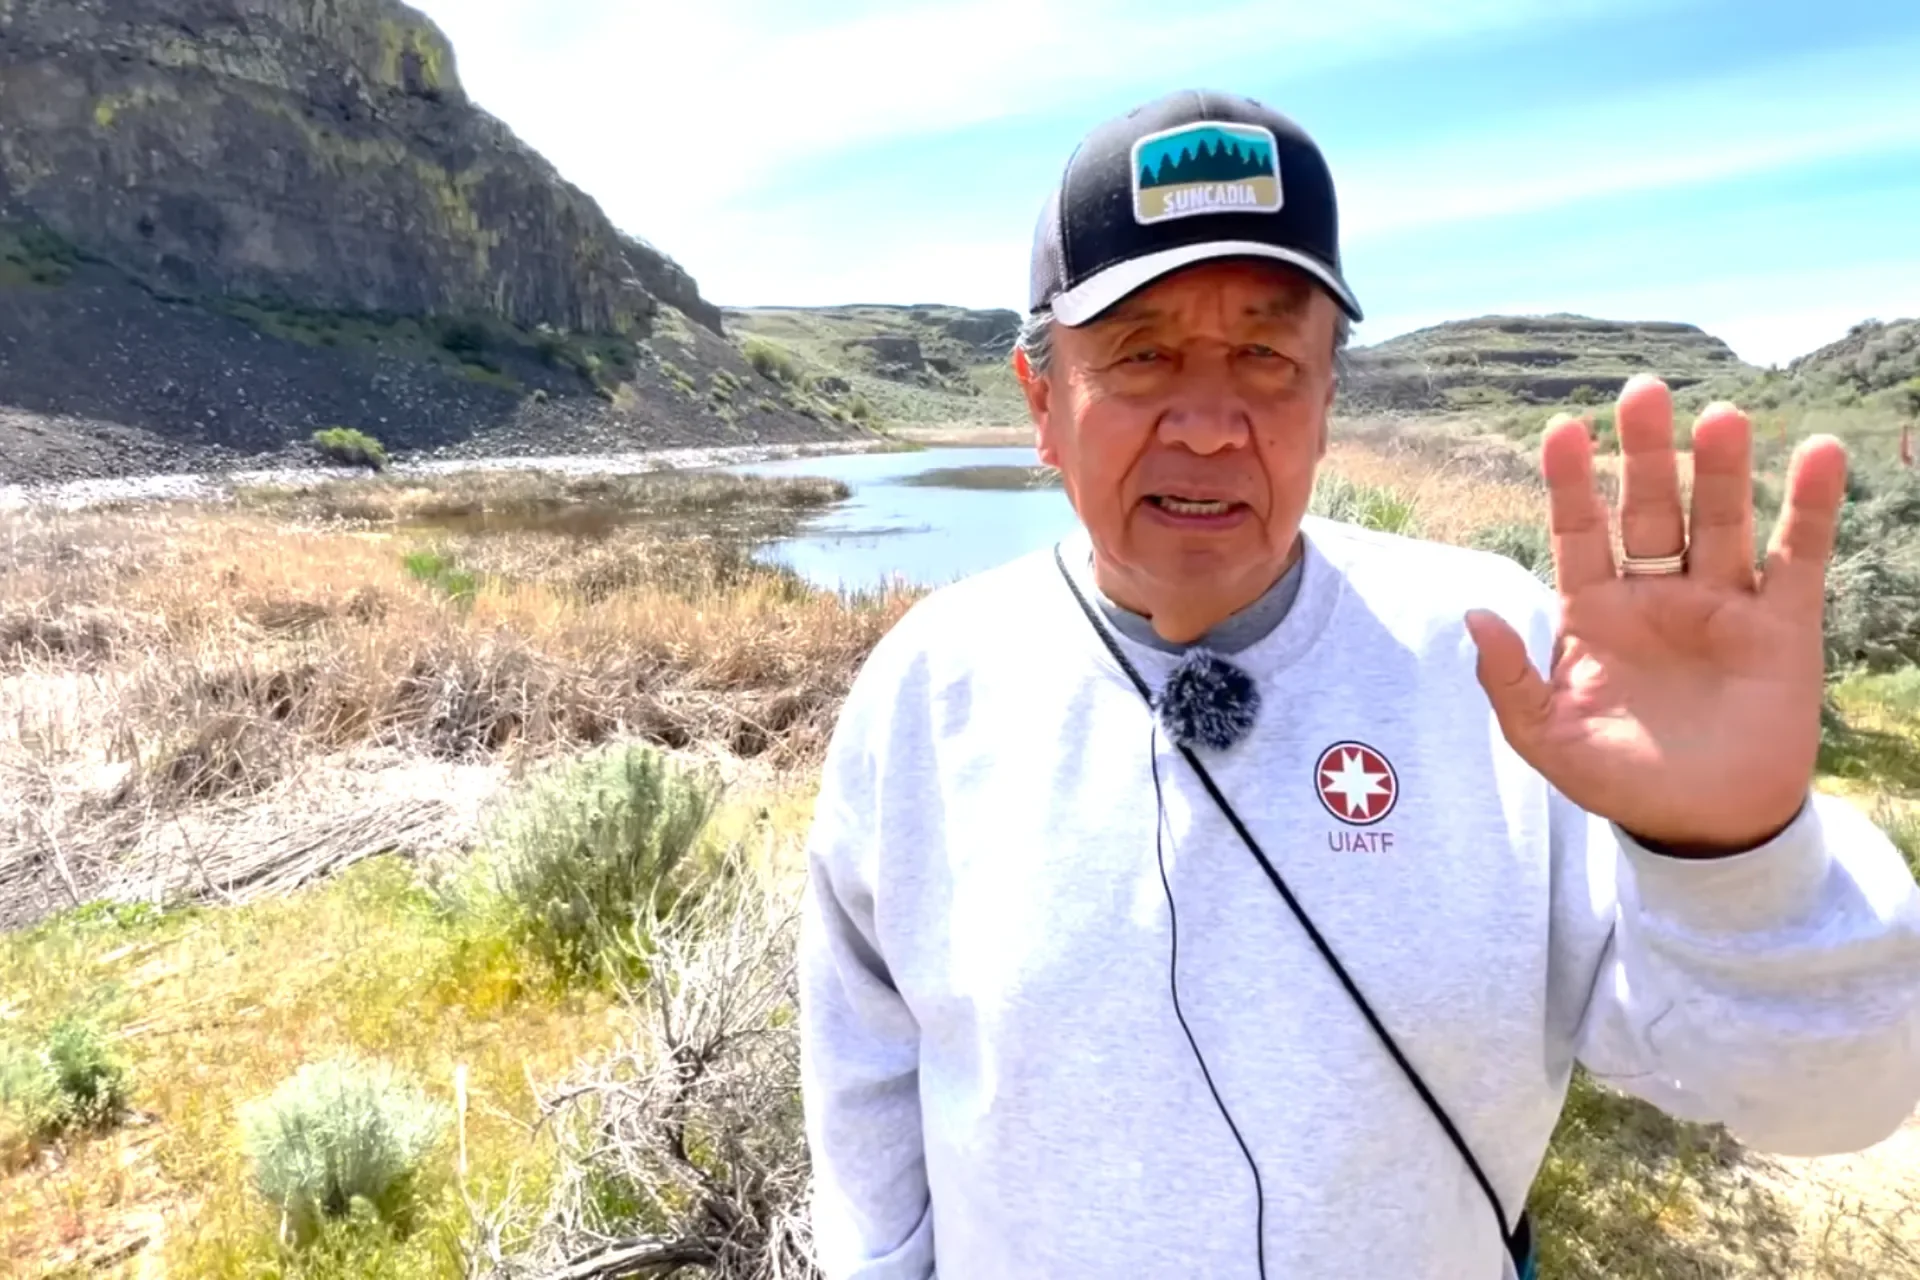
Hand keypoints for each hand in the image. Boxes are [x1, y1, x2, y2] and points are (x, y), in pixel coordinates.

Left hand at [1464, 374, 1844, 851]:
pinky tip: (1820, 451)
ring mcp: (1720, 603)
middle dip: (1646, 453)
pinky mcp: (1781, 623)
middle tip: (1642, 392)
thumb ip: (1508, 680)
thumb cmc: (1618, 780)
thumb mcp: (1546, 738)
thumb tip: (1475, 617)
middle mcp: (1656, 594)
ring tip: (1721, 417)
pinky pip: (1798, 556)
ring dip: (1722, 469)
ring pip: (1720, 520)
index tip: (1563, 430)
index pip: (1580, 532)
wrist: (1703, 826)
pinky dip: (1810, 506)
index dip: (1572, 484)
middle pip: (1651, 509)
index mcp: (1596, 611)